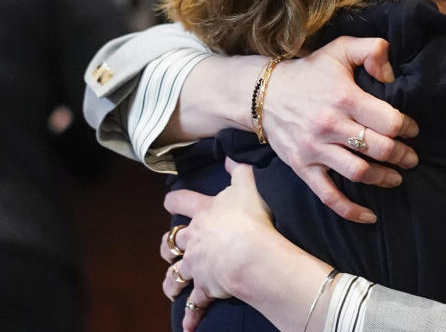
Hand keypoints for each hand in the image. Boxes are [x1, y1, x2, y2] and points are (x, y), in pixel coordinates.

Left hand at [162, 160, 275, 331]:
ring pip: (175, 273)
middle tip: (169, 246)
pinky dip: (191, 316)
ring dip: (172, 281)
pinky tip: (187, 326)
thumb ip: (238, 170)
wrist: (250, 254)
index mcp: (202, 214)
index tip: (171, 201)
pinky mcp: (205, 286)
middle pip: (170, 241)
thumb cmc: (250, 218)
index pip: (179, 201)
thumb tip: (230, 156)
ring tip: (171, 287)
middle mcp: (193, 239)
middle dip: (168, 244)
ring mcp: (196, 264)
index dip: (174, 200)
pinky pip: (195, 303)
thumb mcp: (248, 186)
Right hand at [263, 36, 420, 222]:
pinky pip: (328, 196)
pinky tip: (370, 216)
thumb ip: (372, 49)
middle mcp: (330, 125)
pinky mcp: (303, 167)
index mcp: (344, 97)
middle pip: (378, 149)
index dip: (408, 128)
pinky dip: (350, 210)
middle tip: (412, 158)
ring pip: (359, 173)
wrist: (262, 93)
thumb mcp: (340, 49)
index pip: (389, 121)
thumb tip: (392, 73)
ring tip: (397, 177)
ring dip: (384, 179)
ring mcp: (315, 149)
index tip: (413, 130)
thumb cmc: (310, 72)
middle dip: (402, 156)